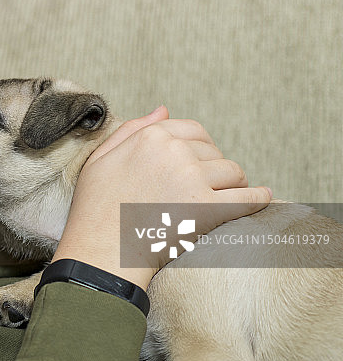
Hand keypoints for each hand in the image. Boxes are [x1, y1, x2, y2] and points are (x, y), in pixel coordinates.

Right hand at [52, 106, 270, 289]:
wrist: (101, 251)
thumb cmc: (95, 208)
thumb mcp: (101, 158)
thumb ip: (132, 129)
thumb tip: (164, 109)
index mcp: (149, 137)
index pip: (192, 130)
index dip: (201, 145)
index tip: (201, 161)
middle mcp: (174, 152)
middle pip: (214, 152)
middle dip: (214, 167)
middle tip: (209, 186)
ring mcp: (192, 179)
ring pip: (233, 172)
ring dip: (233, 184)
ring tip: (225, 197)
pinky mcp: (207, 208)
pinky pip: (247, 198)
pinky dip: (260, 198)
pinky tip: (265, 197)